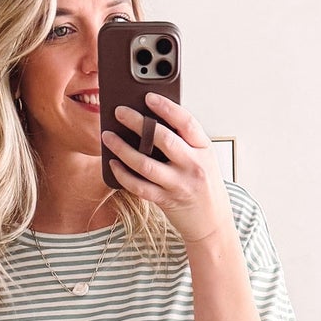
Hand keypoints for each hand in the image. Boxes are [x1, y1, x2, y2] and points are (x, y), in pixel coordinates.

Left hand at [102, 92, 232, 246]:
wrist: (212, 223)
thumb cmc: (204, 187)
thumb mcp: (203, 159)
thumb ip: (184, 142)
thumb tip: (151, 120)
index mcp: (204, 149)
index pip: (186, 122)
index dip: (167, 107)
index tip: (148, 97)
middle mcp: (193, 165)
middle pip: (162, 138)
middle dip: (137, 122)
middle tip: (119, 111)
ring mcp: (179, 184)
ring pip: (145, 164)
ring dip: (122, 148)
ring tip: (108, 136)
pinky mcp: (166, 201)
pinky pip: (139, 186)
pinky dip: (123, 174)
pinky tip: (113, 164)